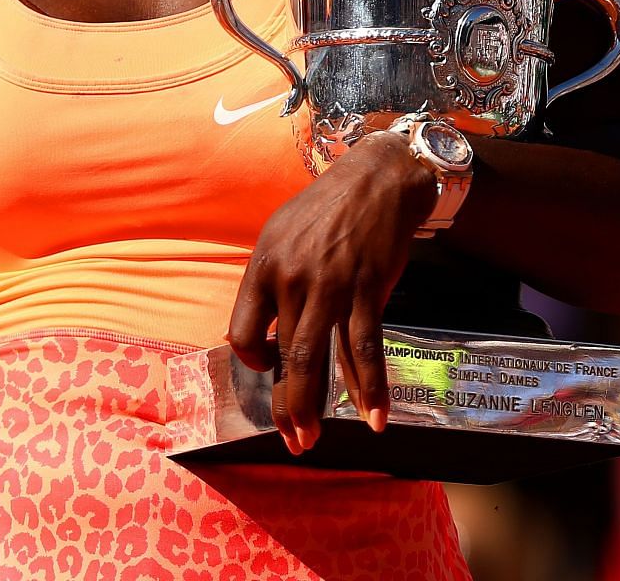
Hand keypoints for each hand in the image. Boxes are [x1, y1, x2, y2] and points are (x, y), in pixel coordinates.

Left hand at [226, 131, 438, 453]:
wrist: (377, 180)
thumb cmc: (325, 209)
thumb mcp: (280, 234)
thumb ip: (269, 281)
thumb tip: (260, 330)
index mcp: (263, 266)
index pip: (242, 331)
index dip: (252, 358)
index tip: (267, 367)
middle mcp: (292, 280)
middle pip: (281, 356)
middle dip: (284, 404)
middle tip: (291, 440)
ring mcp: (331, 288)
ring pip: (317, 359)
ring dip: (314, 406)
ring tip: (312, 439)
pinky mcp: (368, 292)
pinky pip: (365, 348)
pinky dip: (370, 387)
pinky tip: (374, 416)